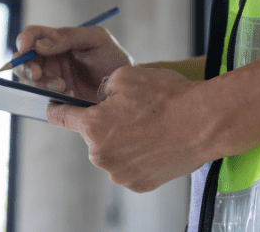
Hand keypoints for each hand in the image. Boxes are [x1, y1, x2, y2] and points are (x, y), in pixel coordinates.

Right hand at [12, 25, 133, 102]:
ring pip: (31, 79)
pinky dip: (51, 95)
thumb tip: (40, 44)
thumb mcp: (96, 39)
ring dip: (42, 83)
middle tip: (39, 74)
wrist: (127, 87)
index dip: (25, 39)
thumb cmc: (113, 58)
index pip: (33, 35)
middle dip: (27, 66)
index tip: (26, 48)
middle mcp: (51, 58)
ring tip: (63, 86)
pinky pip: (43, 96)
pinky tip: (69, 94)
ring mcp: (52, 77)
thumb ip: (69, 37)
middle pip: (24, 58)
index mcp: (58, 40)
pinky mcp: (57, 96)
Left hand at [48, 66, 208, 192]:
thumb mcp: (126, 75)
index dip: (56, 108)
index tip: (55, 107)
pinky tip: (155, 142)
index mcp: (93, 126)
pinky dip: (137, 155)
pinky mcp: (139, 184)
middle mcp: (101, 154)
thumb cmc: (167, 97)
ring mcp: (120, 173)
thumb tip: (100, 98)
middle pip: (91, 135)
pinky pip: (129, 166)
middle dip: (104, 123)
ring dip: (122, 140)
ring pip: (111, 152)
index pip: (60, 117)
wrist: (204, 123)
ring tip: (148, 127)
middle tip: (131, 111)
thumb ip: (103, 87)